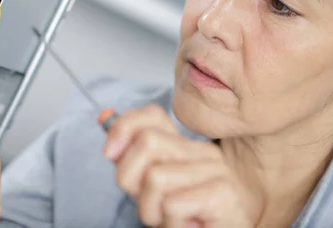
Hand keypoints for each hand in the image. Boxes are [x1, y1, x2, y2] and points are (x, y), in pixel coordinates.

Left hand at [103, 104, 261, 227]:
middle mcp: (203, 152)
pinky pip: (172, 204)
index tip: (109, 153)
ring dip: (152, 210)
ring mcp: (216, 170)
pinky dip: (170, 223)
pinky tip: (187, 225)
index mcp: (185, 147)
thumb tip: (111, 148)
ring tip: (172, 218)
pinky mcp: (223, 193)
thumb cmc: (187, 219)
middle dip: (131, 178)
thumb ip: (135, 166)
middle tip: (151, 204)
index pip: (152, 115)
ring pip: (155, 177)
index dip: (123, 127)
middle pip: (147, 141)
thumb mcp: (153, 190)